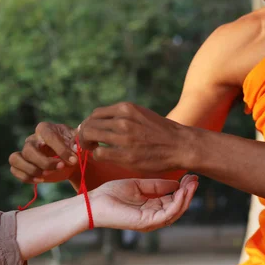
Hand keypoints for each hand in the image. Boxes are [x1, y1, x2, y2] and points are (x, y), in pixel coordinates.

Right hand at [9, 123, 78, 183]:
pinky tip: (40, 180)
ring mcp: (25, 151)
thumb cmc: (74, 149)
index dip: (61, 149)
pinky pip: (14, 169)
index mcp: (45, 129)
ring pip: (15, 159)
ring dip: (31, 170)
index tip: (73, 160)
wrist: (72, 161)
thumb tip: (74, 149)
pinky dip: (25, 177)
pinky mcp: (22, 164)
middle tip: (60, 167)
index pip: (48, 136)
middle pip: (28, 150)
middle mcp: (32, 139)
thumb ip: (77, 144)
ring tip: (45, 175)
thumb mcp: (79, 144)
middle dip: (45, 162)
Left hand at [78, 102, 195, 172]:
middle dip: (83, 135)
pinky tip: (103, 156)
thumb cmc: (160, 133)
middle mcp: (122, 120)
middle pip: (89, 124)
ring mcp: (124, 137)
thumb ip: (122, 117)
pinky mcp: (125, 154)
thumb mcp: (140, 115)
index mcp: (125, 108)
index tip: (90, 133)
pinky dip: (96, 155)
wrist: (180, 145)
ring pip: (90, 137)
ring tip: (93, 149)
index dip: (89, 124)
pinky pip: (99, 153)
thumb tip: (102, 122)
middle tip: (88, 143)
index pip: (95, 114)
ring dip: (87, 145)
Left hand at [90, 175, 197, 231]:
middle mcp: (153, 216)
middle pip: (178, 206)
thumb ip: (156, 185)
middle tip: (195, 178)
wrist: (94, 202)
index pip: (173, 200)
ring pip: (176, 211)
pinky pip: (167, 214)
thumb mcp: (138, 185)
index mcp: (151, 208)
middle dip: (188, 192)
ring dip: (186, 197)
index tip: (191, 175)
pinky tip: (181, 191)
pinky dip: (177, 203)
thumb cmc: (111, 194)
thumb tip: (176, 184)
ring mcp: (150, 221)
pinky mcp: (146, 222)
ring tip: (191, 183)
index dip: (183, 188)